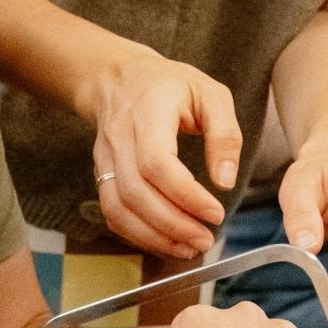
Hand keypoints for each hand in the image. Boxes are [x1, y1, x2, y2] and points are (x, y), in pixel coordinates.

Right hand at [86, 48, 242, 256]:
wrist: (119, 79)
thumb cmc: (171, 85)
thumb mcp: (210, 93)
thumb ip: (224, 134)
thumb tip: (225, 181)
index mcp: (148, 113)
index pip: (157, 162)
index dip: (185, 195)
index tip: (215, 214)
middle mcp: (120, 138)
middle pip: (136, 192)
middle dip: (172, 225)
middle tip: (206, 240)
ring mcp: (105, 158)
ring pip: (119, 208)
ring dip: (154, 236)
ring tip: (190, 248)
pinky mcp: (102, 174)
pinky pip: (112, 212)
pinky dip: (137, 234)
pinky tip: (166, 241)